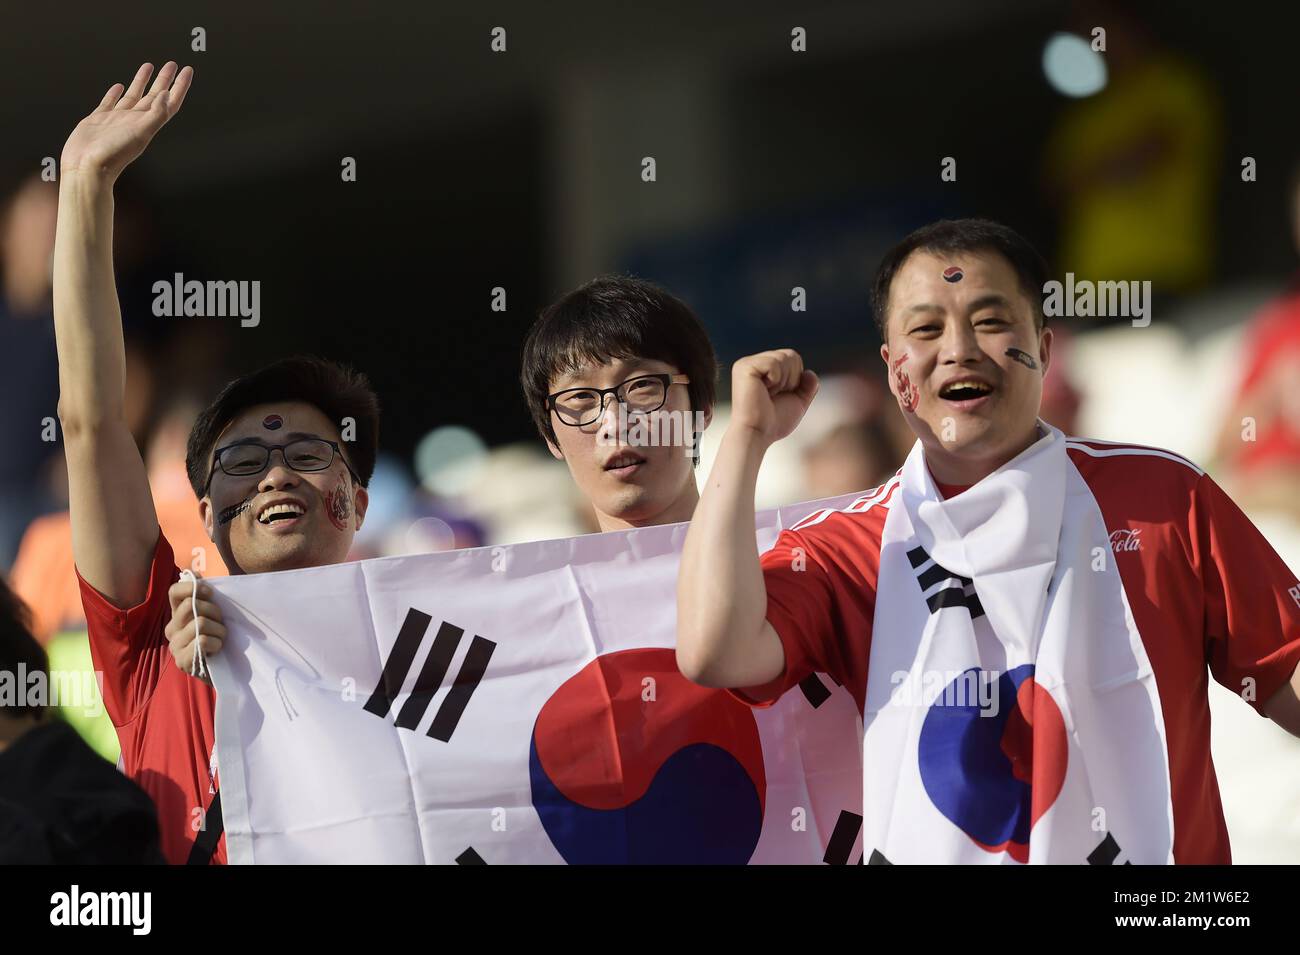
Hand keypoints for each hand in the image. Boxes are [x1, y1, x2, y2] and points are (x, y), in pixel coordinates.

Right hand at [60, 61, 192, 178]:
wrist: (86, 167)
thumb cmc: (113, 153)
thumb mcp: (140, 133)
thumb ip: (156, 114)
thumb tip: (167, 94)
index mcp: (147, 124)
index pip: (169, 101)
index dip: (180, 86)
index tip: (187, 70)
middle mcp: (134, 121)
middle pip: (154, 96)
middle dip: (164, 80)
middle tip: (172, 63)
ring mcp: (117, 120)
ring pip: (134, 96)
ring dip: (142, 81)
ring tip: (149, 66)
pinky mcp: (99, 120)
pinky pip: (110, 102)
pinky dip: (116, 93)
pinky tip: (120, 87)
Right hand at [165, 574, 225, 685]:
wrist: (221, 671)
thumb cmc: (218, 639)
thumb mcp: (212, 615)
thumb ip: (202, 596)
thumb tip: (194, 573)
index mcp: (177, 615)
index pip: (174, 592)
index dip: (192, 587)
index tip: (210, 592)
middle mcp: (171, 629)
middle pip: (191, 606)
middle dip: (214, 612)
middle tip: (220, 623)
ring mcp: (174, 645)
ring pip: (200, 623)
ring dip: (219, 630)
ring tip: (220, 639)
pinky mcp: (182, 661)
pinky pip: (203, 640)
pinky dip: (217, 643)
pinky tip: (217, 650)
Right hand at [729, 348, 818, 444]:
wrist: (757, 434)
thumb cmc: (773, 422)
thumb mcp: (797, 403)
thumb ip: (807, 387)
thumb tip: (809, 372)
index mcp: (763, 368)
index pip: (792, 358)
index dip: (795, 379)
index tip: (779, 396)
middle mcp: (753, 362)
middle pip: (791, 355)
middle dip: (791, 379)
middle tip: (773, 396)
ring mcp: (747, 363)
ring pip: (784, 357)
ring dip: (783, 381)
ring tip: (767, 395)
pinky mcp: (744, 367)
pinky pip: (774, 363)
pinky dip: (775, 380)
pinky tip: (762, 391)